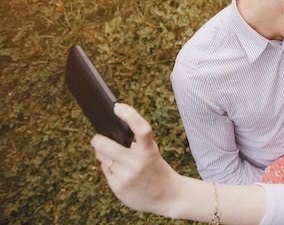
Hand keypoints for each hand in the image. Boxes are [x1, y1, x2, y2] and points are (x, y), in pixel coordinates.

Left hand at [91, 104, 266, 222]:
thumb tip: (109, 133)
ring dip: (103, 154)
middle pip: (106, 145)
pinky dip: (109, 167)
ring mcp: (126, 176)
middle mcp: (137, 163)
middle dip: (98, 140)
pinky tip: (119, 172)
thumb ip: (135, 144)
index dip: (129, 115)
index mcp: (150, 151)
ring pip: (102, 157)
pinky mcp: (118, 187)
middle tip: (98, 138)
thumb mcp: (152, 153)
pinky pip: (105, 170)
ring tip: (115, 157)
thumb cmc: (156, 169)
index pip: (141, 129)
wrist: (167, 196)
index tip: (118, 107)